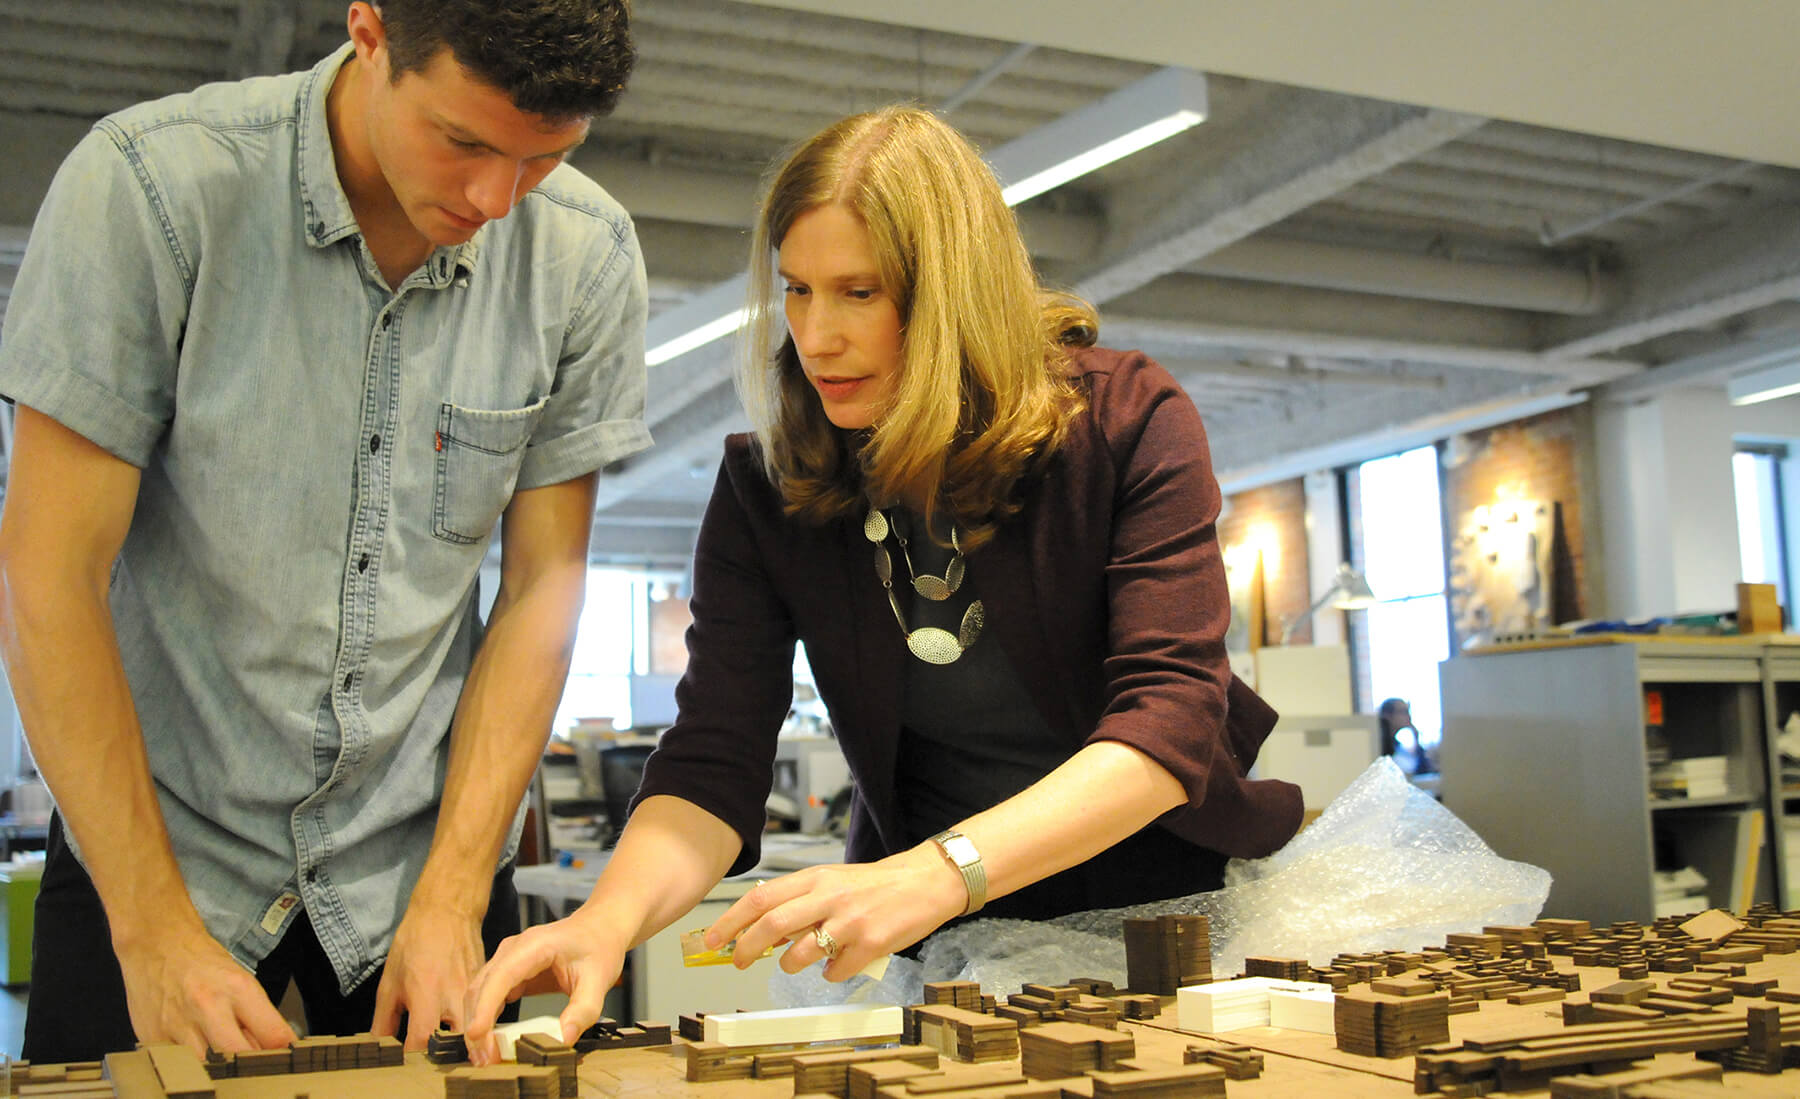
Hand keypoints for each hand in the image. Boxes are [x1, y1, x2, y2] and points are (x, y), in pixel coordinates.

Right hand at [114, 921, 295, 1057]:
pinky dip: (189, 1063)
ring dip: (218, 1068)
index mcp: (239, 989)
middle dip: (249, 1065)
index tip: (284, 1059)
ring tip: (221, 1057)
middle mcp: (208, 1006)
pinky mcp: (154, 1037)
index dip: (282, 1053)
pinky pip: (178, 1064)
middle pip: (238, 1055)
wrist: (157, 943)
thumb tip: (274, 1050)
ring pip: (206, 1066)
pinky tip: (194, 1051)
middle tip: (251, 1066)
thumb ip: (256, 1018)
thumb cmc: (202, 962)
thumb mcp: (241, 980)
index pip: (273, 1033)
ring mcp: (178, 1024)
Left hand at [371, 900, 484, 1050]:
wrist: (448, 911)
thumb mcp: (390, 981)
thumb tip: (379, 1045)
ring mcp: (474, 992)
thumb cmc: (415, 943)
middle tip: (431, 1056)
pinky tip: (463, 1024)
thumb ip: (384, 1018)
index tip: (405, 1061)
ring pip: (474, 1030)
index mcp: (427, 995)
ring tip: (449, 1044)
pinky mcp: (485, 987)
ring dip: (462, 1042)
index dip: (412, 1056)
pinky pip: (482, 1013)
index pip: (422, 1041)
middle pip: (457, 1043)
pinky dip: (473, 1023)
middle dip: (445, 1055)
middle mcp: (454, 997)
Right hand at [462, 907, 627, 1065]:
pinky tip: (490, 1041)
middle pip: (482, 988)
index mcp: (534, 945)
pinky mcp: (510, 972)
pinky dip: (486, 1019)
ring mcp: (508, 959)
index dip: (485, 1006)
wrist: (601, 927)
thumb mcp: (599, 978)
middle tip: (485, 1059)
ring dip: (477, 1024)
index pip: (501, 977)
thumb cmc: (599, 945)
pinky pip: (490, 996)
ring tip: (485, 1056)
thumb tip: (564, 1038)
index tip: (477, 1034)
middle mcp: (514, 949)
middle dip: (477, 1024)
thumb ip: (583, 1010)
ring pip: (480, 993)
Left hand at [706, 845, 965, 980]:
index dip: (731, 920)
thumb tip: (762, 930)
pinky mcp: (870, 944)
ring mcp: (850, 921)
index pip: (761, 897)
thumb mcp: (832, 881)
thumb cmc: (874, 884)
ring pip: (800, 953)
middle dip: (746, 948)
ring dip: (789, 964)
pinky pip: (835, 971)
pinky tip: (836, 967)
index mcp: (815, 878)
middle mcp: (829, 896)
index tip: (712, 939)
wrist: (924, 882)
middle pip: (772, 924)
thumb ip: (800, 901)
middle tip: (738, 962)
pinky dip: (829, 975)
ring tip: (794, 963)